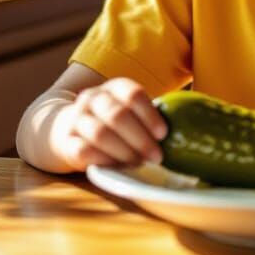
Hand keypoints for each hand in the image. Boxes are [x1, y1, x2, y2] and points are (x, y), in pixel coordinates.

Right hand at [51, 78, 167, 170]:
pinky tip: (118, 167)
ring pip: (100, 134)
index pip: (133, 94)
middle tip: (156, 156)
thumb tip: (188, 131)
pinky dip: (104, 160)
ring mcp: (76, 119)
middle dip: (140, 138)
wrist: (67, 129)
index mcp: (114, 87)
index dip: (150, 115)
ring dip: (124, 151)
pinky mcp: (66, 142)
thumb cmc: (112, 122)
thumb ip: (149, 117)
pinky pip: (84, 151)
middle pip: (117, 115)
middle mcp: (93, 98)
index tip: (163, 134)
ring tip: (140, 164)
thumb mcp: (129, 110)